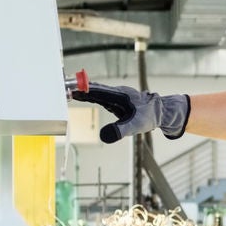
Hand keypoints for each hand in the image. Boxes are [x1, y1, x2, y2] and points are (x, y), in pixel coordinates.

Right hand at [70, 77, 190, 143]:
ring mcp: (116, 96)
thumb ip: (121, 130)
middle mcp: (117, 93)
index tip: (71, 90)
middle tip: (63, 88)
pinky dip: (90, 95)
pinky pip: (100, 96)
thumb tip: (104, 137)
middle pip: (95, 89)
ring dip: (83, 91)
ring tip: (68, 91)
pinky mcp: (116, 101)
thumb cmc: (150, 116)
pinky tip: (82, 96)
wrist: (162, 112)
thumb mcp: (136, 125)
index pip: (98, 92)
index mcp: (119, 95)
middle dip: (80, 89)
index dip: (84, 91)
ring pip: (97, 92)